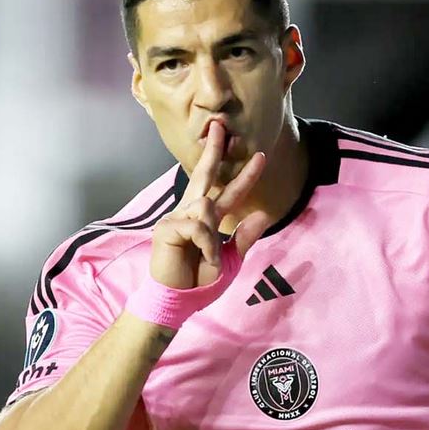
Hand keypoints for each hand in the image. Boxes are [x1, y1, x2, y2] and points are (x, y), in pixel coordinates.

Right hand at [150, 121, 267, 289]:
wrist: (177, 302)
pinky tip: (201, 258)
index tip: (260, 157)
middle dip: (213, 151)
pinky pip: (198, 226)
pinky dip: (206, 245)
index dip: (245, 176)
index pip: (227, 193)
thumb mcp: (230, 261)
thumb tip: (262, 214)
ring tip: (207, 258)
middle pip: (204, 176)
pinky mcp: (166, 228)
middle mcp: (188, 212)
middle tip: (220, 126)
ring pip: (206, 207)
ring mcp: (175, 218)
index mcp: (203, 219)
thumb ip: (243, 238)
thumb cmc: (199, 283)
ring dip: (213, 237)